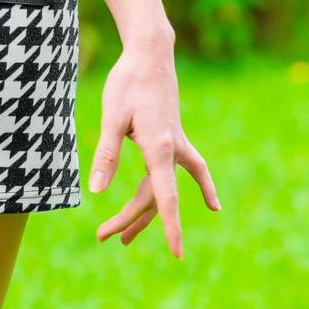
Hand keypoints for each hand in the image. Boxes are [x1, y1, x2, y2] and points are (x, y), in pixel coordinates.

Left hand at [87, 40, 220, 258]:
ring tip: (124, 237)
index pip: (164, 197)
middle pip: (155, 197)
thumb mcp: (111, 117)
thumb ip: (107, 154)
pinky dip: (201, 186)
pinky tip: (212, 204)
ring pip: (165, 188)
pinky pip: (190, 170)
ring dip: (147, 213)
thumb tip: (96, 190)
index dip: (170, 226)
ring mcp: (177, 145)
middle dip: (131, 220)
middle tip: (101, 236)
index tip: (177, 253)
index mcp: (158, 148)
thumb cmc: (128, 83)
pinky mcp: (175, 139)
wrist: (151, 55)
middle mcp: (173, 150)